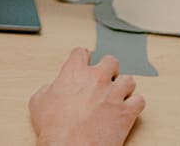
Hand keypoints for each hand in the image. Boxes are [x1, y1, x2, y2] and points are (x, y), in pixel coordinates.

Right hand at [29, 48, 144, 145]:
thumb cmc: (54, 126)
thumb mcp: (39, 100)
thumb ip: (49, 88)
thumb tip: (53, 90)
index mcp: (75, 71)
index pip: (81, 52)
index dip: (82, 57)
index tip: (83, 61)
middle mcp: (97, 78)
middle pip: (110, 61)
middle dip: (107, 68)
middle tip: (104, 76)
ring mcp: (114, 94)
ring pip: (129, 80)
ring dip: (123, 85)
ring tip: (118, 92)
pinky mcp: (126, 113)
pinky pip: (140, 101)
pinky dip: (135, 103)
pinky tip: (129, 107)